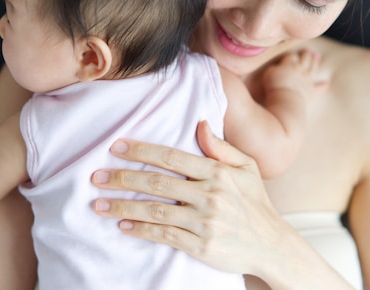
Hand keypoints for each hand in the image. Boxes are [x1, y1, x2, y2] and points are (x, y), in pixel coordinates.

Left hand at [91, 121, 284, 275]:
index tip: (117, 147)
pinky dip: (142, 230)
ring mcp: (205, 222)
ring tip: (99, 204)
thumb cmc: (256, 203)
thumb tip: (199, 123)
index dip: (142, 151)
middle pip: (157, 183)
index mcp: (218, 173)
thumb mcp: (247, 167)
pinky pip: (165, 236)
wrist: (272, 245)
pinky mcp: (201, 246)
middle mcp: (210, 195)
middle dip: (123, 178)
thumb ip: (221, 147)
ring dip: (123, 207)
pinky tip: (123, 226)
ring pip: (156, 211)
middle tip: (97, 177)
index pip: (172, 157)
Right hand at [262, 49, 328, 98]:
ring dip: (315, 62)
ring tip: (317, 55)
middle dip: (306, 54)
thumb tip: (275, 67)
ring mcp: (307, 80)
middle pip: (305, 59)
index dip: (290, 55)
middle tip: (307, 50)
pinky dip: (322, 86)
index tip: (289, 56)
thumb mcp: (268, 74)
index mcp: (289, 65)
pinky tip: (326, 84)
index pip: (291, 56)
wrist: (286, 100)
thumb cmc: (275, 86)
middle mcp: (300, 70)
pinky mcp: (311, 91)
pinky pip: (318, 88)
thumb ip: (273, 68)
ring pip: (313, 68)